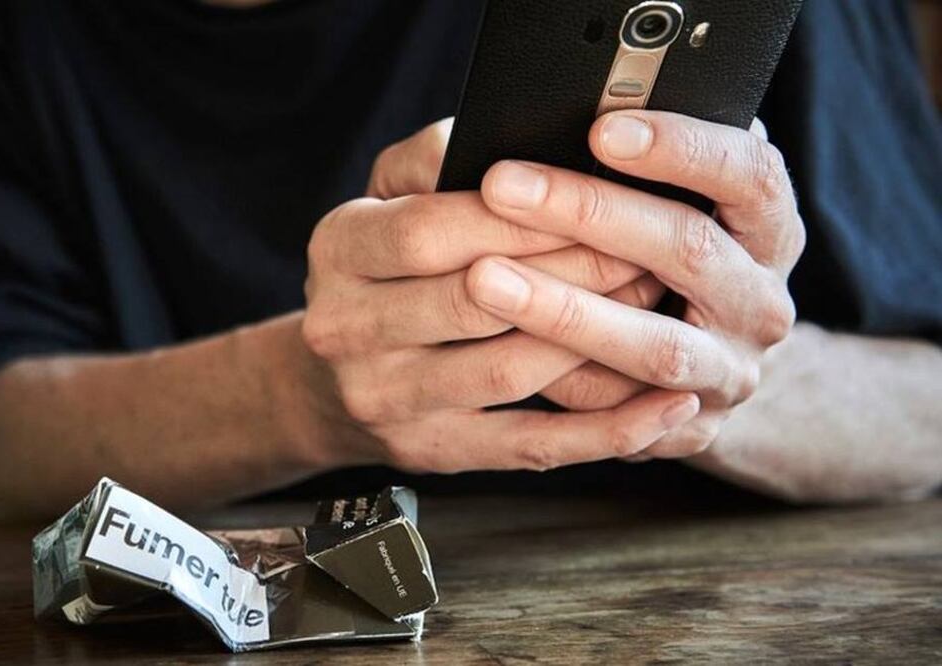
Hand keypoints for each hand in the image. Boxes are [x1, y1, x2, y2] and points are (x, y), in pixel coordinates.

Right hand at [298, 119, 700, 472]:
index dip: (518, 218)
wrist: (335, 378)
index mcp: (337, 251)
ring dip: (594, 339)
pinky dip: (605, 431)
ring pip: (506, 373)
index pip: (428, 230)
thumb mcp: (387, 196)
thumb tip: (511, 142)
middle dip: (573, 273)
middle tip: (649, 249)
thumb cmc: (384, 267)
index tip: (595, 197)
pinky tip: (665, 407)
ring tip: (657, 305)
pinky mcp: (431, 451)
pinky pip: (529, 446)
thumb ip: (434, 157)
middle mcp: (345, 330)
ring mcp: (386, 400)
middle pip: (473, 302)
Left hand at [465, 111, 804, 459]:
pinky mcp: (697, 429)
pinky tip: (502, 349)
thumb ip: (643, 162)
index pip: (746, 174)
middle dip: (590, 215)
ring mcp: (733, 370)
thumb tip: (575, 116)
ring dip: (566, 312)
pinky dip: (565, 382)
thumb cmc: (669, 248)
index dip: (679, 149)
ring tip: (483, 279)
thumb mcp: (678, 195)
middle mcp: (763, 300)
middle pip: (688, 250)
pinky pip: (626, 415)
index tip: (600, 129)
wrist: (713, 353)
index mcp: (768, 226)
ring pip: (656, 347)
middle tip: (503, 186)